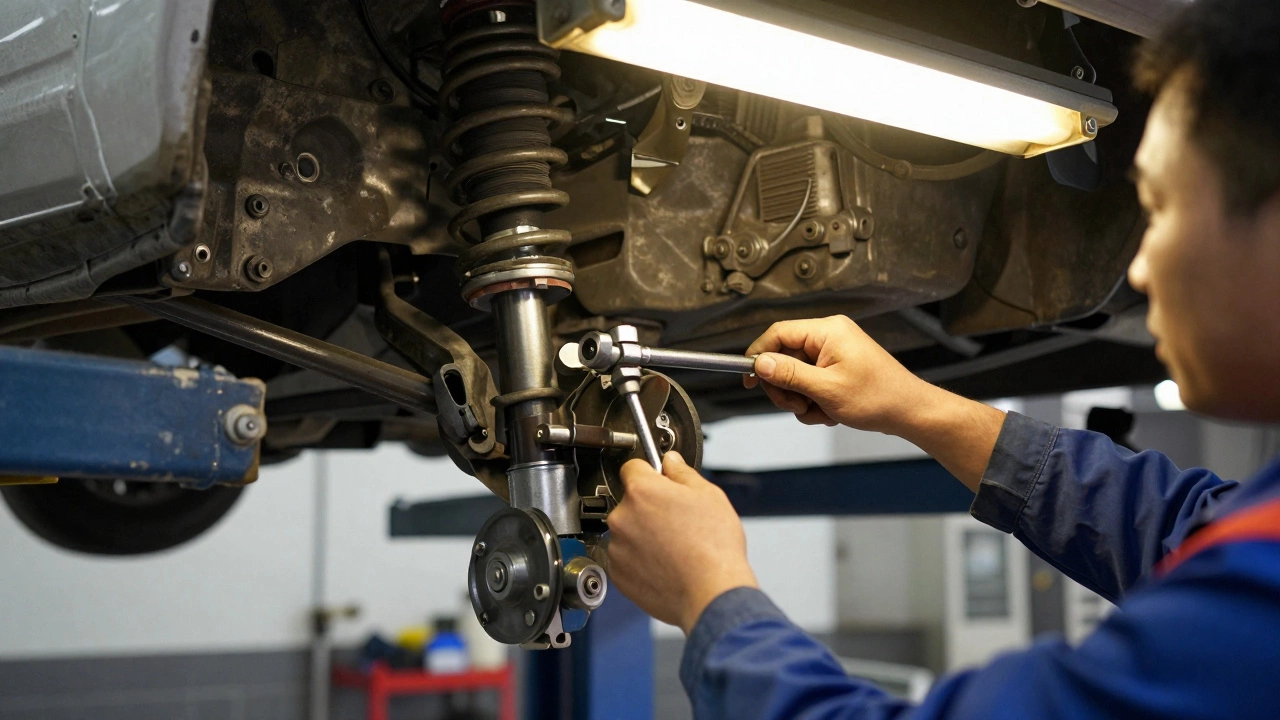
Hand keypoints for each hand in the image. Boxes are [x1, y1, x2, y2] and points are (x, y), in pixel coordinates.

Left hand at [606, 452, 757, 634]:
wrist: (711, 593)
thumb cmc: (714, 547)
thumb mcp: (708, 495)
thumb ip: (682, 473)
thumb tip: (671, 462)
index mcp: (642, 491)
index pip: (633, 467)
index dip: (650, 472)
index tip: (660, 481)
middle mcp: (622, 517)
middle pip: (631, 502)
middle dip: (650, 507)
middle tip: (677, 521)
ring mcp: (617, 548)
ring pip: (628, 531)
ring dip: (643, 535)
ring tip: (674, 547)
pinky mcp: (618, 575)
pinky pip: (626, 558)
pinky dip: (641, 560)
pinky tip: (666, 564)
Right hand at [745, 315, 931, 433]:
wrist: (908, 411)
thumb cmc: (878, 397)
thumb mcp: (826, 389)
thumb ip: (789, 374)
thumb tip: (760, 363)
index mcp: (827, 331)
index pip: (778, 334)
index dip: (759, 355)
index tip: (749, 379)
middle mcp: (829, 336)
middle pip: (784, 357)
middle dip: (786, 387)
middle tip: (796, 406)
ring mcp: (833, 353)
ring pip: (795, 375)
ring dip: (801, 399)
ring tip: (821, 411)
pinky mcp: (836, 368)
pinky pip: (810, 383)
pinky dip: (814, 401)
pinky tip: (829, 412)